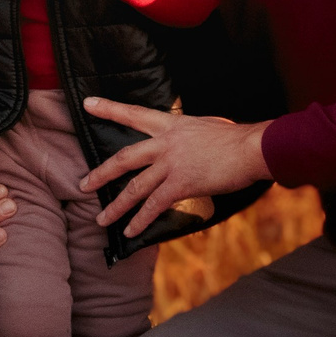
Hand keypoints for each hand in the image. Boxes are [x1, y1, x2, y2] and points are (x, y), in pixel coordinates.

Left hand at [75, 100, 271, 238]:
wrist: (252, 148)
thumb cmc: (236, 138)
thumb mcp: (206, 126)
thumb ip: (188, 135)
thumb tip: (186, 143)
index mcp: (171, 125)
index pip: (134, 114)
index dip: (109, 108)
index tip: (88, 103)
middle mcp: (165, 143)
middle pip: (124, 158)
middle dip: (101, 174)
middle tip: (83, 185)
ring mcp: (171, 164)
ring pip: (134, 188)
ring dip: (116, 207)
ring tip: (101, 220)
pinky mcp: (181, 184)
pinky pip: (154, 205)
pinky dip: (140, 220)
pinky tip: (131, 232)